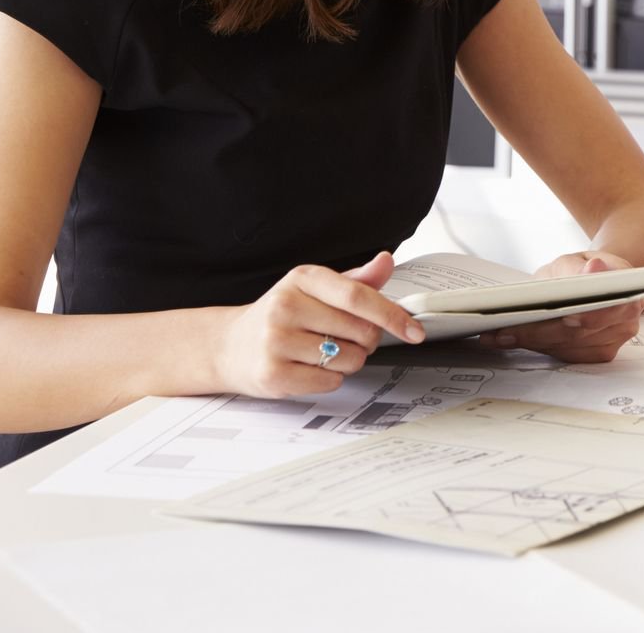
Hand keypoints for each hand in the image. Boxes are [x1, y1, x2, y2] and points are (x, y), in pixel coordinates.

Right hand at [212, 252, 423, 397]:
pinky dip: (331, 378)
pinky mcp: (272, 374)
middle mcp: (285, 306)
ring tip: (323, 351)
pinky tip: (309, 367)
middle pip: (361, 331)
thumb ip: (356, 280)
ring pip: (349, 359)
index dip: (393, 315)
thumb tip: (386, 261)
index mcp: (302, 278)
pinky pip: (330, 381)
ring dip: (349, 361)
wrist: (228, 345)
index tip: (414, 331)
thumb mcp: (315, 289)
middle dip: (368, 340)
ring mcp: (276, 341)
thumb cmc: (281, 315)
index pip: (359, 296)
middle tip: (349, 338)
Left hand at [475, 251, 643, 363]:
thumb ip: (580, 268)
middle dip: (540, 331)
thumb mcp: (578, 259)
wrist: (595, 282)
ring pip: (566, 347)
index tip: (566, 317)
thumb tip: (594, 271)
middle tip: (506, 328)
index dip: (588, 315)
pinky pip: (561, 355)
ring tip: (497, 333)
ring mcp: (611, 342)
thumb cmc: (585, 270)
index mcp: (630, 294)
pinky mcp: (593, 356)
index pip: (609, 309)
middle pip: (579, 333)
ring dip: (530, 341)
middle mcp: (625, 323)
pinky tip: (508, 339)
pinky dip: (533, 346)